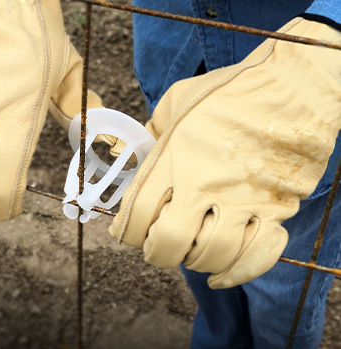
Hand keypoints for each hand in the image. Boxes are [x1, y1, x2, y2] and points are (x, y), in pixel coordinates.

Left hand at [109, 18, 340, 287]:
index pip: (136, 214)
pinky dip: (239, 273)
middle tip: (157, 248)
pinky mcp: (275, 208)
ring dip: (196, 262)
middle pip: (169, 243)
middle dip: (156, 254)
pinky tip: (221, 276)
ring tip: (192, 253)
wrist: (290, 85)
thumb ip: (154, 130)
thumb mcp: (176, 101)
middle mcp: (203, 185)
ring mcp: (242, 199)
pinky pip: (259, 254)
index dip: (125, 231)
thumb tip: (141, 147)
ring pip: (213, 255)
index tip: (127, 231)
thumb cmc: (229, 90)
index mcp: (173, 159)